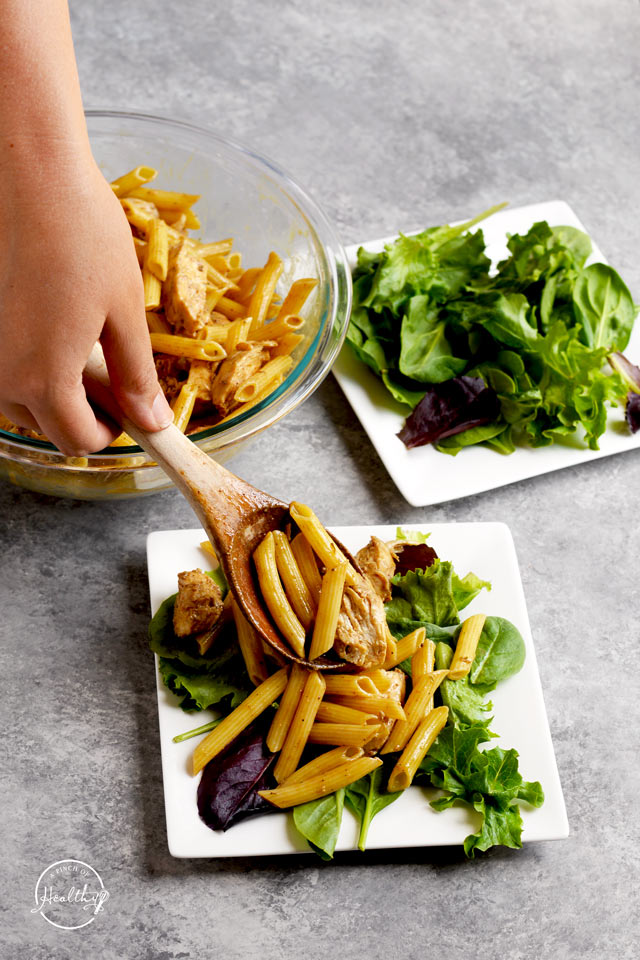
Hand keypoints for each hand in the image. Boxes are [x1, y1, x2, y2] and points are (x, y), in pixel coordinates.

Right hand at [0, 155, 172, 454]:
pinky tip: (52, 323)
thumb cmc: (84, 236)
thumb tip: (152, 422)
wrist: (29, 175)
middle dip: (83, 412)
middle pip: (48, 426)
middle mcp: (1, 376)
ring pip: (21, 400)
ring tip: (81, 343)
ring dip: (54, 389)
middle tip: (111, 372)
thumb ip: (135, 376)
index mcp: (43, 381)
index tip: (129, 408)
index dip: (111, 432)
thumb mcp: (125, 313)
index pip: (79, 442)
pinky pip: (4, 366)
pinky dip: (30, 362)